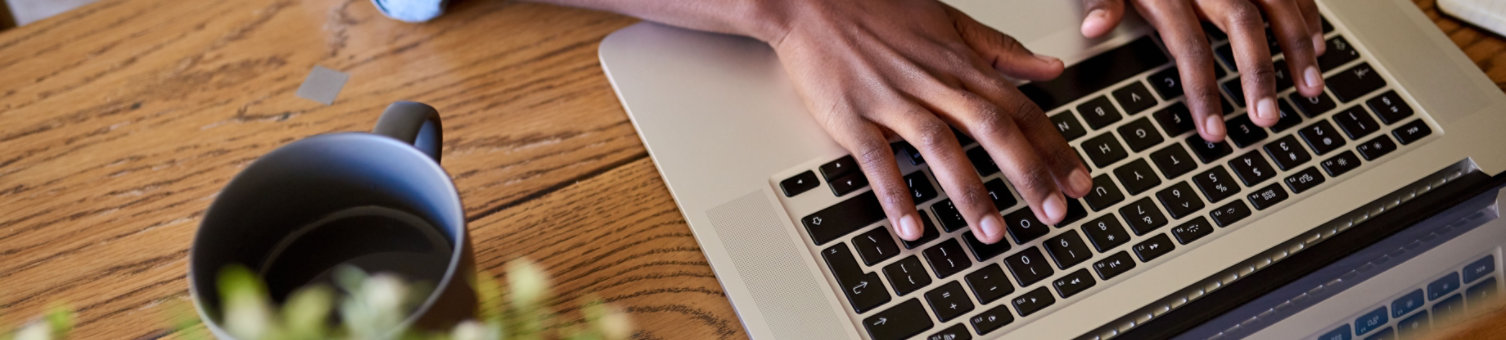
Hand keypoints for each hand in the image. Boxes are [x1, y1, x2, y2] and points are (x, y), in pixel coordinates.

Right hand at [764, 0, 1092, 243]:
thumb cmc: (877, 9)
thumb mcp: (949, 22)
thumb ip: (1000, 50)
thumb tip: (1049, 69)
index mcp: (959, 63)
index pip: (1020, 109)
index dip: (1054, 147)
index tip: (1078, 182)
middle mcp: (932, 81)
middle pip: (993, 128)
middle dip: (1028, 173)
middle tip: (1054, 213)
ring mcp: (891, 98)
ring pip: (940, 146)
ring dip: (970, 193)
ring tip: (992, 233)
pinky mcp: (852, 115)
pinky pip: (877, 158)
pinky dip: (895, 194)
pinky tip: (912, 227)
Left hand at [1080, 0, 1326, 141]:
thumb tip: (1094, 28)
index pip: (1189, 46)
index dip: (1203, 91)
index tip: (1214, 131)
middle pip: (1242, 24)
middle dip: (1259, 73)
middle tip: (1268, 118)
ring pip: (1278, 3)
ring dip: (1298, 46)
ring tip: (1311, 89)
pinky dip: (1307, 15)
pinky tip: (1318, 46)